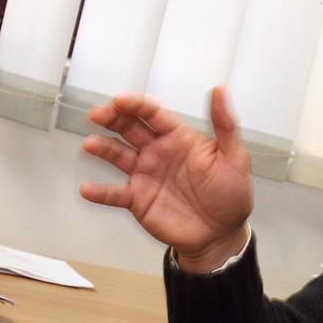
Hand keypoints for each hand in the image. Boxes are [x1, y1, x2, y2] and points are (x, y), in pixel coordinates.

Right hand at [80, 87, 251, 271]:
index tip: (120, 100)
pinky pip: (115, 194)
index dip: (136, 105)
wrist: (222, 233)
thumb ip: (225, 124)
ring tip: (91, 145)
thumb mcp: (234, 157)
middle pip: (130, 128)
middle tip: (98, 114)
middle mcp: (158, 152)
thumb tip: (221, 90)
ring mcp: (146, 175)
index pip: (153, 114)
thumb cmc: (231, 194)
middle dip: (113, 118)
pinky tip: (88, 189)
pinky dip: (100, 192)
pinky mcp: (138, 200)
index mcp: (179, 138)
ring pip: (118, 155)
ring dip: (103, 148)